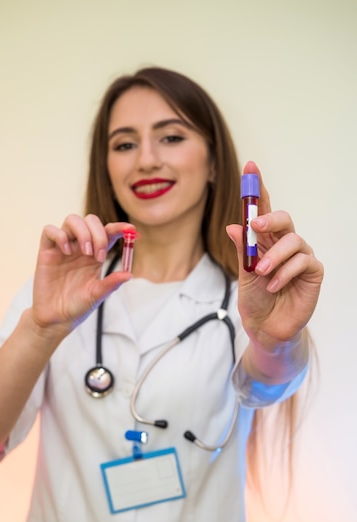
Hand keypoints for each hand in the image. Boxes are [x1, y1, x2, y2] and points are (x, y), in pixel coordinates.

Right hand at [31, 214, 131, 336]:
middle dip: (99, 233)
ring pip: (72, 220)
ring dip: (83, 232)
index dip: (120, 228)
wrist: (55, 319)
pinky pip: (49, 230)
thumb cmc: (77, 306)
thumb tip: (129, 274)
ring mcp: (63, 247)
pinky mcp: (46, 252)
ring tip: (85, 252)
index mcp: (95, 255)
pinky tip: (66, 251)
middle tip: (99, 255)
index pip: (108, 233)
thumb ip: (111, 284)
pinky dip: (59, 235)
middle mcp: (80, 247)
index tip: (130, 230)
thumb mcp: (97, 295)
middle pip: (91, 221)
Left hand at [226, 162, 323, 349]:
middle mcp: (284, 244)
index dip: (258, 189)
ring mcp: (300, 257)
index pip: (262, 211)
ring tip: (262, 273)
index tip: (251, 167)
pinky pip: (303, 261)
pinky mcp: (312, 272)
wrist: (265, 328)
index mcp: (265, 241)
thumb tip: (234, 225)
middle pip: (282, 218)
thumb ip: (243, 250)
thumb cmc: (256, 300)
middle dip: (269, 217)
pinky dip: (286, 272)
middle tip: (255, 225)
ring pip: (293, 240)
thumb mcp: (244, 274)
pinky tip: (274, 284)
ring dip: (274, 256)